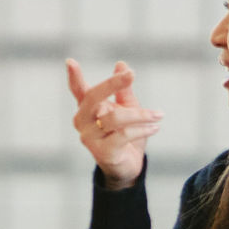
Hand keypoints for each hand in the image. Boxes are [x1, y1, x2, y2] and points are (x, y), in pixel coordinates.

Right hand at [66, 59, 163, 190]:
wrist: (127, 166)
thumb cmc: (124, 134)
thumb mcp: (126, 108)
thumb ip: (123, 89)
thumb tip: (121, 65)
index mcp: (87, 108)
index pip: (78, 90)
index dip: (73, 77)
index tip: (70, 62)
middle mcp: (83, 122)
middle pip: (94, 97)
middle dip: (113, 84)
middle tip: (131, 74)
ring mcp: (90, 138)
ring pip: (116, 117)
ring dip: (141, 114)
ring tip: (158, 114)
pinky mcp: (102, 152)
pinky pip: (124, 135)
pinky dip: (142, 129)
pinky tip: (155, 127)